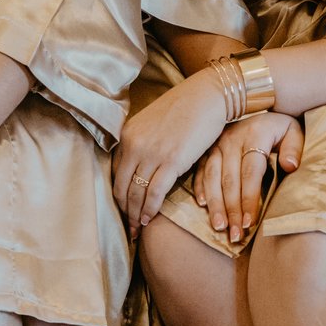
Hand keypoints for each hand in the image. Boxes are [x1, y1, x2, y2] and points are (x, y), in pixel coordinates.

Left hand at [114, 74, 229, 232]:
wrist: (208, 96)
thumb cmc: (186, 110)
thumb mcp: (155, 125)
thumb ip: (145, 145)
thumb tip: (143, 169)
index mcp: (128, 135)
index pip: (116, 172)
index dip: (119, 194)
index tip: (124, 208)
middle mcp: (134, 144)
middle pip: (121, 186)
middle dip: (124, 210)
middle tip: (128, 228)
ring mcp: (151, 153)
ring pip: (136, 192)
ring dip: (136, 214)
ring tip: (138, 229)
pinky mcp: (171, 161)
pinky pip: (154, 192)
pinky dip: (150, 209)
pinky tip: (149, 220)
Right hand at [191, 112, 300, 240]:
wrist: (255, 101)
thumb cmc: (279, 126)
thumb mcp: (293, 129)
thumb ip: (294, 147)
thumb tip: (290, 166)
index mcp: (254, 135)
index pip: (250, 173)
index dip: (249, 199)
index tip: (251, 222)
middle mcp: (231, 139)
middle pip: (230, 180)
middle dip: (232, 210)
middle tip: (235, 235)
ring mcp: (216, 144)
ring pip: (212, 178)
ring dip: (215, 204)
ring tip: (219, 227)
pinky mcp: (206, 148)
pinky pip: (199, 170)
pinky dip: (199, 188)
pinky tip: (202, 205)